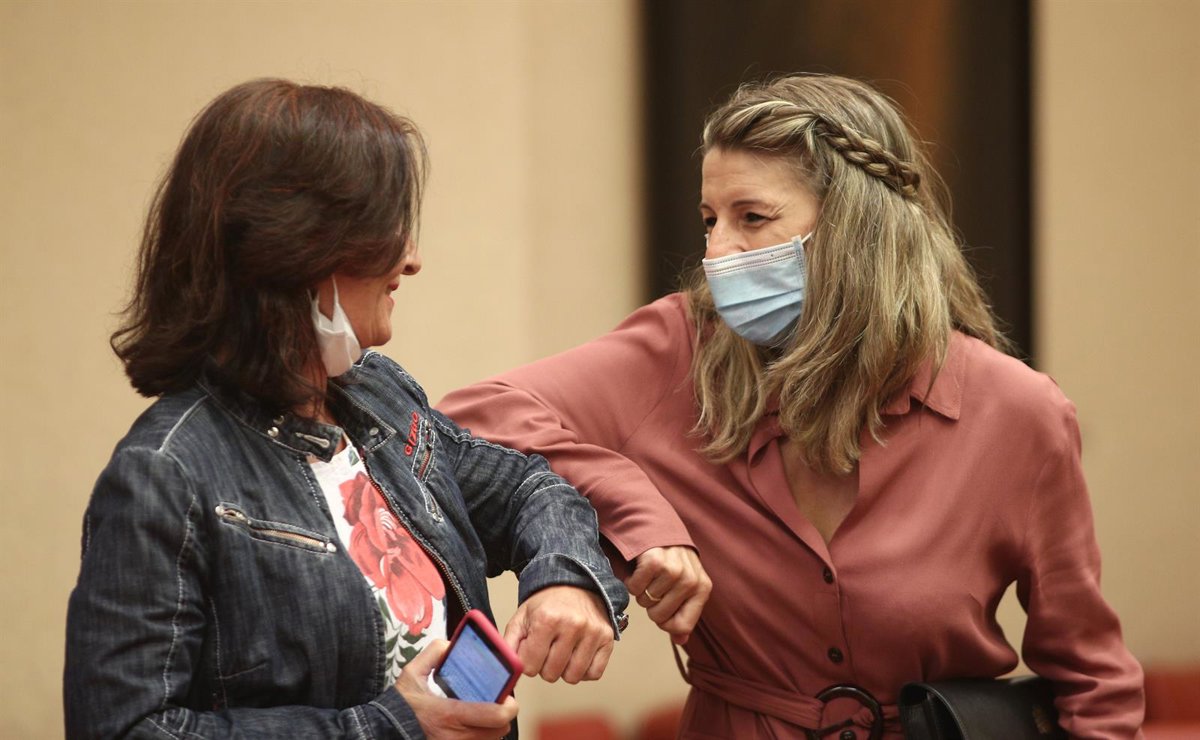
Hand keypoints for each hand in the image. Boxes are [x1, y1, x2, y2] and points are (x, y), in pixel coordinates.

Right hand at [394, 639, 518, 739]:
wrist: (386, 730)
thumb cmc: (402, 705)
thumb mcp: (412, 673)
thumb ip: (433, 653)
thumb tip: (451, 645)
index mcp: (451, 714)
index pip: (497, 716)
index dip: (509, 706)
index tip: (507, 696)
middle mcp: (457, 736)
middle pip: (500, 730)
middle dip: (503, 715)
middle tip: (497, 702)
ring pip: (492, 739)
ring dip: (493, 726)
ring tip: (485, 713)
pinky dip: (481, 735)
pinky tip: (472, 725)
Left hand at [503, 585, 613, 683]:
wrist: (575, 584)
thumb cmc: (547, 605)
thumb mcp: (521, 618)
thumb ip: (509, 644)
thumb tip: (507, 670)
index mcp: (547, 619)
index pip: (529, 666)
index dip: (527, 662)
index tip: (532, 649)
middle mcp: (572, 625)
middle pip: (551, 674)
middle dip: (545, 666)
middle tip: (548, 649)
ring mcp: (592, 632)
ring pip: (573, 677)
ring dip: (565, 670)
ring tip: (563, 652)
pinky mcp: (608, 638)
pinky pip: (594, 674)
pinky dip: (584, 671)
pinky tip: (578, 656)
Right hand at [625, 546, 710, 644]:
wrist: (658, 527)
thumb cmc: (672, 561)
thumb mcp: (686, 586)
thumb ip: (684, 613)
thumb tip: (681, 641)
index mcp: (702, 588)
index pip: (682, 626)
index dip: (665, 623)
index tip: (661, 610)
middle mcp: (691, 580)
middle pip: (659, 617)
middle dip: (650, 606)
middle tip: (653, 588)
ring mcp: (673, 569)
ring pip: (645, 602)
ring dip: (640, 592)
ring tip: (648, 576)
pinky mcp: (653, 560)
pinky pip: (634, 587)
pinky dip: (631, 581)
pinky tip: (639, 569)